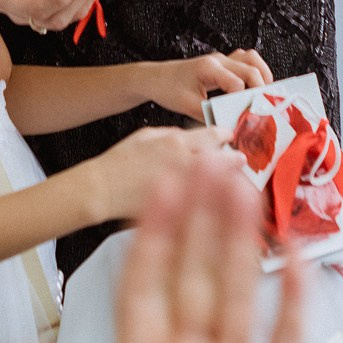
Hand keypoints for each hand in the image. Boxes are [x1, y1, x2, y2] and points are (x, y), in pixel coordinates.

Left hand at [12, 148, 305, 342]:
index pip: (144, 287)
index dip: (151, 235)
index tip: (157, 186)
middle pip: (195, 278)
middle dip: (202, 221)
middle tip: (210, 164)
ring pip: (240, 299)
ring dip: (246, 245)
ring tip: (247, 191)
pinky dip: (294, 307)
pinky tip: (298, 264)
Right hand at [86, 125, 226, 224]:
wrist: (101, 189)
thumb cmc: (118, 163)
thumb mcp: (146, 136)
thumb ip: (171, 135)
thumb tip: (192, 139)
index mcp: (174, 141)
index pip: (211, 136)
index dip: (225, 137)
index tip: (231, 138)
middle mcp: (182, 162)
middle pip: (219, 159)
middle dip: (232, 160)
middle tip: (241, 160)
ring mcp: (182, 186)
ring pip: (216, 182)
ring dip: (228, 180)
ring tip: (235, 180)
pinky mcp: (178, 207)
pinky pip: (202, 201)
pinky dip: (213, 199)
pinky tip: (217, 200)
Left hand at [140, 49, 273, 118]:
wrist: (156, 78)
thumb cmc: (168, 88)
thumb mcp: (188, 106)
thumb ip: (210, 116)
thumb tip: (230, 128)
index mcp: (209, 68)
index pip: (237, 83)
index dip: (245, 101)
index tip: (249, 115)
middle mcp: (218, 60)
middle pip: (250, 68)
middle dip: (261, 88)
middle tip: (265, 107)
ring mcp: (221, 59)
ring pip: (251, 58)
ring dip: (262, 75)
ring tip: (265, 94)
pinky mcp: (222, 63)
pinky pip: (245, 60)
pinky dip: (255, 71)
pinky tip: (254, 87)